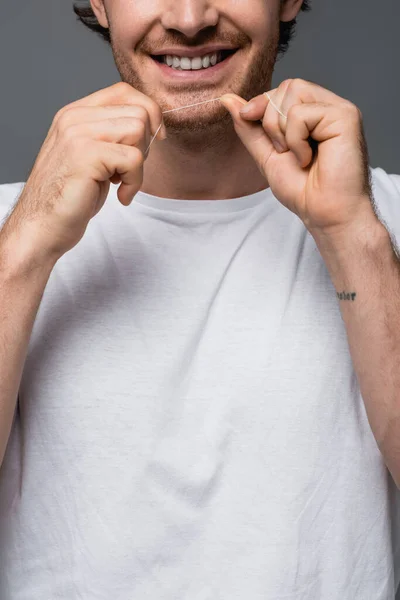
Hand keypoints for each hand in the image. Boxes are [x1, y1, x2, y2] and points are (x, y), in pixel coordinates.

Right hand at [8, 82, 165, 259]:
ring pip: (138, 130)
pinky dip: (135, 183)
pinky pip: (134, 159)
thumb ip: (112, 136)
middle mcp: (74, 118)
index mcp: (75, 114)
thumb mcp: (92, 158)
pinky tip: (121, 197)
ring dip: (140, 164)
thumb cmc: (70, 198)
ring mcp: (78, 134)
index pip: (124, 91)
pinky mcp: (86, 156)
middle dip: (146, 144)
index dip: (149, 113)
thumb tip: (152, 126)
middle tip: (129, 171)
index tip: (155, 140)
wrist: (41, 227)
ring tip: (122, 182)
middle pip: (138, 111)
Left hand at [219, 79, 373, 235]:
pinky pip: (302, 112)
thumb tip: (227, 100)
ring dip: (283, 130)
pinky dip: (296, 140)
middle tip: (284, 152)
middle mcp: (328, 108)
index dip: (261, 102)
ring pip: (293, 92)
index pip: (282, 90)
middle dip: (271, 120)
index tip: (248, 118)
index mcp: (314, 114)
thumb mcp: (267, 155)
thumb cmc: (303, 190)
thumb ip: (250, 128)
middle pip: (287, 86)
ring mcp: (339, 110)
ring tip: (299, 155)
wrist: (323, 213)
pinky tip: (309, 158)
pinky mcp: (346, 116)